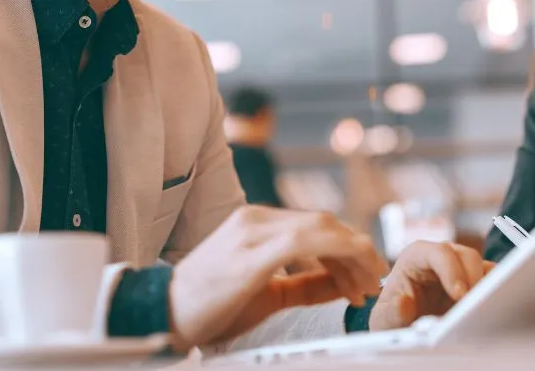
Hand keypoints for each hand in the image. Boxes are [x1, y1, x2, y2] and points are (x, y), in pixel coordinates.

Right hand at [167, 205, 388, 349]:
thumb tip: (345, 284)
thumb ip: (306, 284)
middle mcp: (256, 218)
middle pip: (324, 223)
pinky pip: (306, 241)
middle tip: (374, 281)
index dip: (349, 247)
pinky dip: (336, 255)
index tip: (367, 273)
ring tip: (365, 286)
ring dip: (352, 256)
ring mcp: (253, 230)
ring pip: (320, 228)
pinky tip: (349, 278)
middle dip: (357, 251)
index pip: (317, 225)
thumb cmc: (208, 307)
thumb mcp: (266, 294)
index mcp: (258, 223)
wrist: (160, 315)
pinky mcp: (251, 251)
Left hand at [369, 241, 494, 330]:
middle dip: (472, 280)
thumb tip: (403, 303)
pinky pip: (492, 277)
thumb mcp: (385, 318)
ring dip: (485, 286)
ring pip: (482, 265)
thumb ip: (391, 312)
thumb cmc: (393, 315)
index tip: (459, 295)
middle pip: (466, 256)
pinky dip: (494, 289)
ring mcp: (459, 266)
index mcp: (417, 255)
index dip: (452, 271)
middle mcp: (441, 256)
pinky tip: (487, 306)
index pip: (440, 253)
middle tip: (473, 306)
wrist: (405, 325)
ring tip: (479, 309)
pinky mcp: (474, 279)